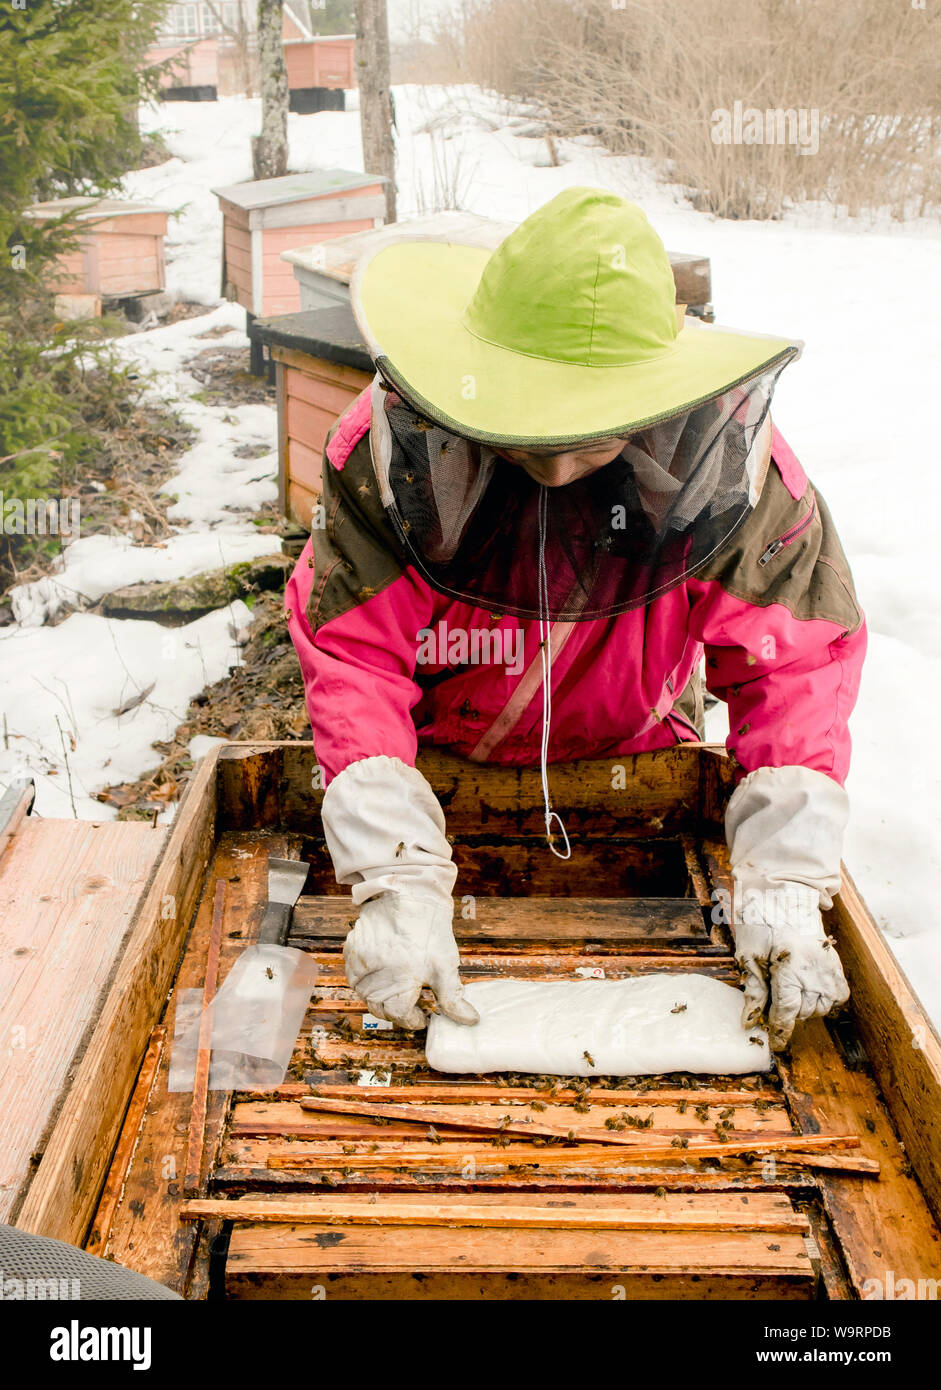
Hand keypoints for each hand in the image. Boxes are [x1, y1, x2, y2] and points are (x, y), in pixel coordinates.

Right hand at [344, 893, 478, 1030]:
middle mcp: (376, 973)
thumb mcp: (446, 965)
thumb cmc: (429, 930)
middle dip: (396, 1012)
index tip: (422, 1017)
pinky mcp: (352, 950)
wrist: (409, 894)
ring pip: (365, 995)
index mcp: (401, 979)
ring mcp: (361, 961)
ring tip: (396, 992)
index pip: (400, 1015)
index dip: (412, 1020)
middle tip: (411, 1006)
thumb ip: (453, 998)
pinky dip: (365, 983)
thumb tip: (469, 1020)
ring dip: (379, 999)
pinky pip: (354, 977)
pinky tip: (381, 977)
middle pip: (380, 1008)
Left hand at [733, 896, 849, 1050]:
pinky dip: (822, 998)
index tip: (776, 1044)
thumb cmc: (763, 925)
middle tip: (775, 994)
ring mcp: (831, 973)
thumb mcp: (749, 957)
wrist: (788, 901)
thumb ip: (754, 992)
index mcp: (791, 971)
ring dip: (804, 1006)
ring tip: (790, 985)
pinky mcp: (839, 970)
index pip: (787, 1013)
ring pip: (819, 1009)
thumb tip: (749, 1023)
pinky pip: (836, 999)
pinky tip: (808, 986)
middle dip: (787, 1012)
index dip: (780, 1031)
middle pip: (802, 1014)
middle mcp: (815, 975)